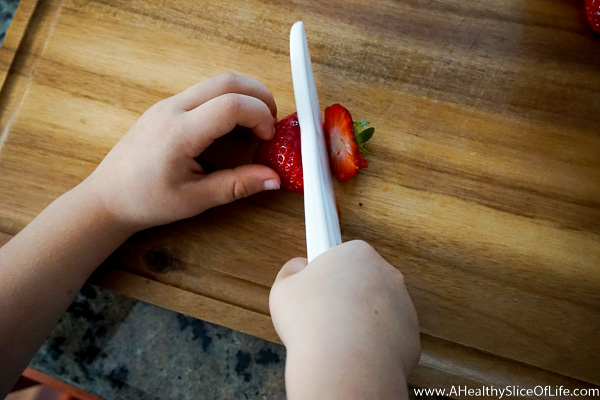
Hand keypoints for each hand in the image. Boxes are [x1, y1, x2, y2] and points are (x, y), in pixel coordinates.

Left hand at [84, 73, 280, 231]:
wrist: (107, 197)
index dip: (260, 115)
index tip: (269, 138)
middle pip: (227, 81)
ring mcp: (167, 104)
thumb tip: (273, 178)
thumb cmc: (147, 201)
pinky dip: (228, 100)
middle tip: (272, 123)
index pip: (231, 104)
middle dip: (259, 95)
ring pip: (216, 81)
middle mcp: (172, 109)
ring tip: (256, 125)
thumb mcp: (196, 199)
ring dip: (244, 95)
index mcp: (179, 133)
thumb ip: (237, 185)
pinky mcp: (166, 107)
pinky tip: (232, 126)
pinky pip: (204, 91)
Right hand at [269, 240, 419, 399]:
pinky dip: (373, 345)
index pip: (341, 257)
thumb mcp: (282, 289)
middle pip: (362, 281)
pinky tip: (354, 355)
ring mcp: (403, 304)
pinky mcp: (411, 334)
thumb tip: (299, 267)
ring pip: (377, 310)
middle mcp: (386, 273)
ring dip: (361, 322)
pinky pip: (388, 337)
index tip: (315, 292)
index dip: (326, 276)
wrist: (345, 366)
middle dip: (346, 297)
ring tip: (336, 341)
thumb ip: (291, 271)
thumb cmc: (312, 321)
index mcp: (357, 253)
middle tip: (321, 318)